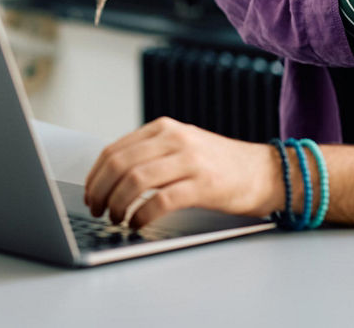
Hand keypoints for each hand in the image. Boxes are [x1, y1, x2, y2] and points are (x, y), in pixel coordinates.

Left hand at [84, 118, 279, 228]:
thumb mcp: (181, 146)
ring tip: (116, 218)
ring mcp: (190, 160)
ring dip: (118, 204)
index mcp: (164, 128)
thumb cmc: (219, 164)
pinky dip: (142, 215)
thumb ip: (151, 153)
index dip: (95, 176)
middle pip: (120, 164)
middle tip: (96, 210)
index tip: (89, 194)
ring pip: (136, 180)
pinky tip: (137, 224)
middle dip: (100, 191)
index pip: (115, 150)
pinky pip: (161, 200)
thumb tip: (109, 176)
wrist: (264, 171)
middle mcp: (174, 139)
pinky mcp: (203, 185)